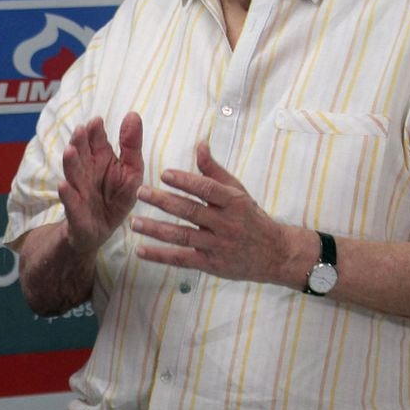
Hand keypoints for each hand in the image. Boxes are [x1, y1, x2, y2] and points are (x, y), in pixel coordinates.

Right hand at [57, 113, 144, 257]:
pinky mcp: (75, 210)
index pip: (96, 138)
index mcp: (100, 157)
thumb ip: (131, 144)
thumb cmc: (116, 197)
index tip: (97, 121)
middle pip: (81, 152)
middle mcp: (86, 169)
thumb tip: (133, 114)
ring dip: (70, 162)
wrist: (100, 230)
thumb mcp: (131, 171)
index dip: (96, 130)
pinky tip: (63, 186)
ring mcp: (78, 188)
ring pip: (72, 172)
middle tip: (81, 130)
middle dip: (80, 141)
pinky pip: (69, 201)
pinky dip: (66, 194)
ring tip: (70, 151)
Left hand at [132, 141, 298, 283]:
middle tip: (140, 192)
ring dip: (156, 230)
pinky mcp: (211, 265)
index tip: (165, 173)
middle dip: (163, 201)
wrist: (275, 255)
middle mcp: (225, 224)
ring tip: (134, 222)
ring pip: (183, 236)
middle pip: (191, 212)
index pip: (207, 190)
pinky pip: (182, 260)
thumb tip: (200, 144)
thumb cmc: (251, 217)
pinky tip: (140, 251)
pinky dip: (160, 256)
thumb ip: (214, 170)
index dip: (186, 181)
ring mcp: (218, 246)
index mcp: (233, 202)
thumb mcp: (237, 191)